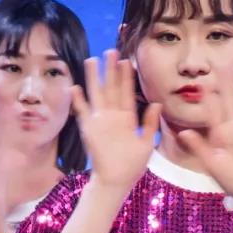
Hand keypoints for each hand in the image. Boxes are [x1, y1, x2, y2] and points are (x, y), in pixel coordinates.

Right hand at [72, 50, 159, 193]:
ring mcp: (100, 122)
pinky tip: (75, 87)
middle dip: (110, 70)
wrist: (115, 182)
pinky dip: (78, 101)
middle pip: (111, 88)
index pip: (127, 93)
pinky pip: (82, 112)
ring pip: (97, 95)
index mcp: (127, 119)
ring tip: (91, 60)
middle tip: (110, 51)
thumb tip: (157, 103)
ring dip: (93, 78)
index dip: (126, 77)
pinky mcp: (89, 130)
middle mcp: (113, 117)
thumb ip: (150, 124)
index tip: (128, 60)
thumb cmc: (132, 167)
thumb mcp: (146, 144)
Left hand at [177, 76, 232, 200]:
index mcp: (219, 134)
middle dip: (225, 84)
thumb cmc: (228, 179)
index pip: (212, 112)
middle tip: (221, 65)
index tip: (201, 83)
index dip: (208, 98)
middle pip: (229, 101)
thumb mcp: (210, 163)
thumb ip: (198, 146)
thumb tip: (183, 132)